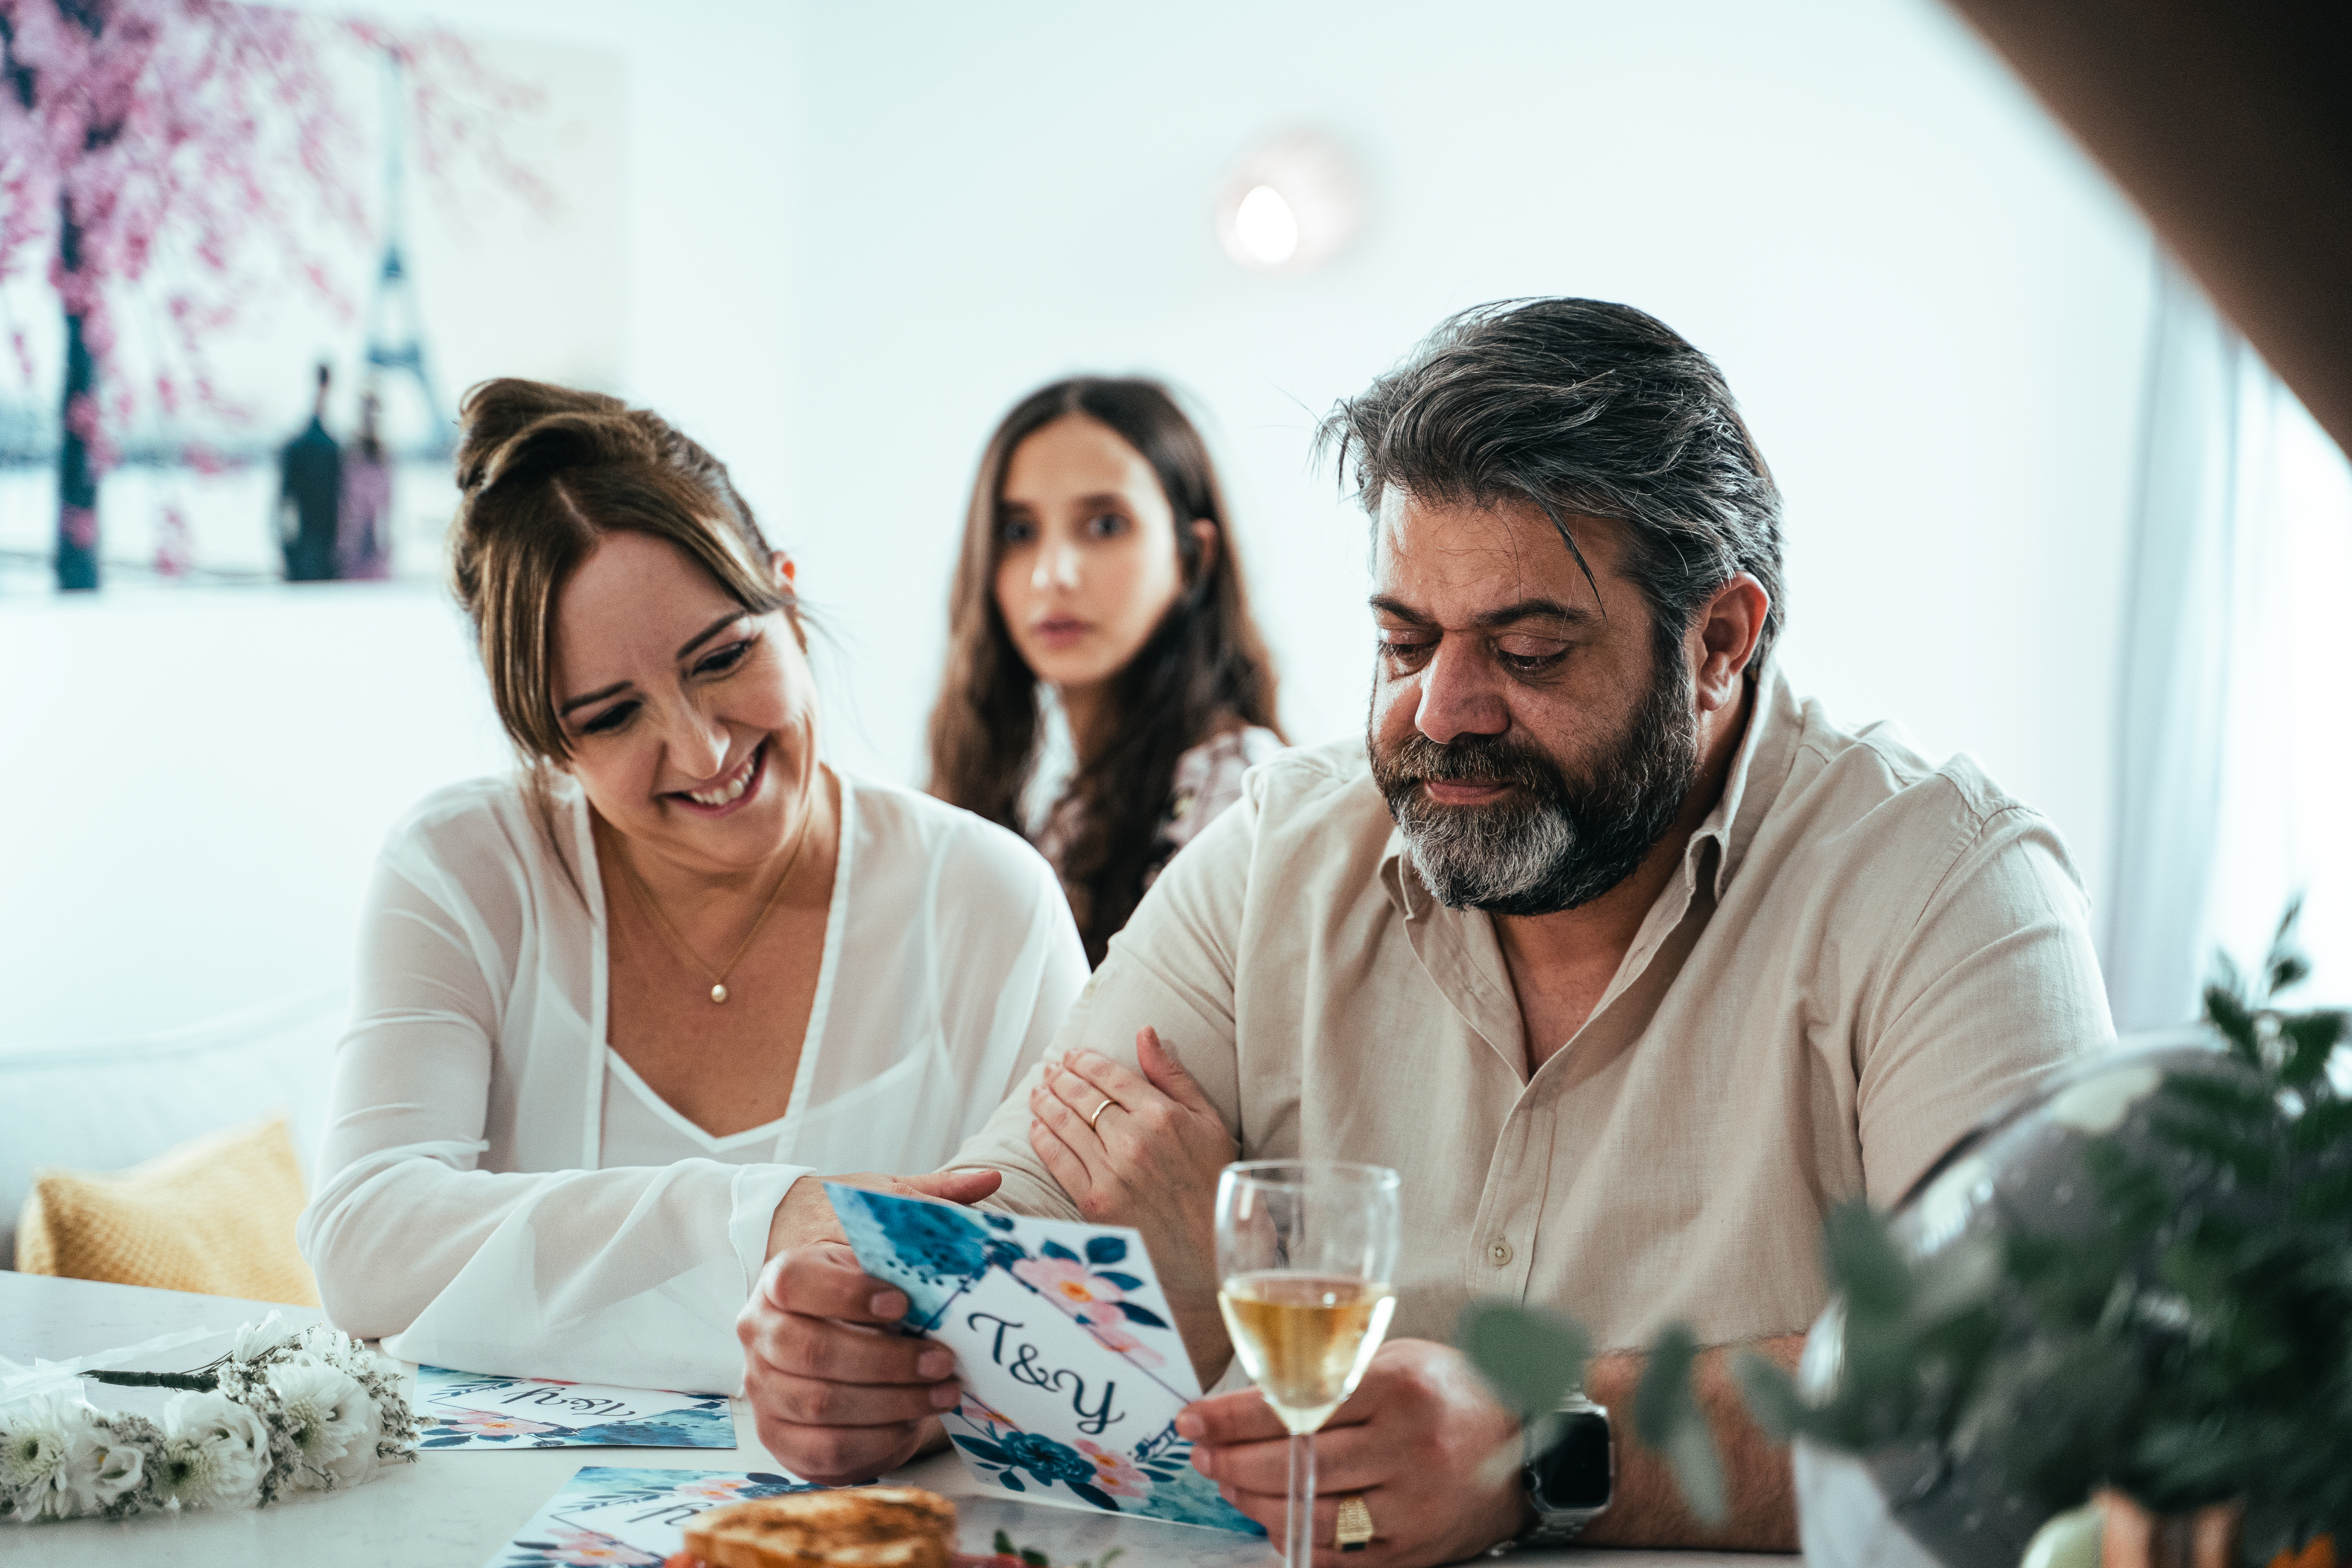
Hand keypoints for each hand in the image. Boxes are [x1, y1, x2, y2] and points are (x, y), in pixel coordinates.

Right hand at [739, 1170, 1000, 1483]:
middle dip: (886, 1360)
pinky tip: (914, 1423)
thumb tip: (988, 1178)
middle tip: (943, 1359)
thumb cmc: (863, 1280)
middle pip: (812, 1351)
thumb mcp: (886, 1236)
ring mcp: (763, 1386)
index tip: (903, 1303)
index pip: (799, 1281)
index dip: (849, 1294)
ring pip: (821, 1405)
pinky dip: (875, 1441)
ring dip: (892, 1402)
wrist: (824, 1330)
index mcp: (782, 1277)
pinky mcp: (778, 1434)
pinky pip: (823, 1450)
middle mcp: (760, 1331)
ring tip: (946, 1390)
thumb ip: (930, 1204)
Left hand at [1027, 1028, 1232, 1291]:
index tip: (1072, 1055)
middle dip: (1061, 1077)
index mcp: (1162, 1115)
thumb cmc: (1213, 1179)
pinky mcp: (1095, 1202)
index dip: (1085, 1061)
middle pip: (1082, 1096)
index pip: (1110, 1075)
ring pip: (1065, 1125)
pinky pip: (1059, 1161)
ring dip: (1046, 1102)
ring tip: (1038, 1091)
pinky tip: (1037, 1126)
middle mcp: (1133, 1139)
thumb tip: (1144, 1032)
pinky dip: (1043, 1139)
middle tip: (1050, 1069)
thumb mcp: (1207, 1120)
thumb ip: (1172, 1075)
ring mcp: (1112, 1172)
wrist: (1211, 1247)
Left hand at [1179, 1339, 1526, 1567]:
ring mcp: (1414, 1507)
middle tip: (1203, 1457)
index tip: (1192, 1421)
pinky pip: (1338, 1558)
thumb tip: (1248, 1401)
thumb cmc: (1452, 1394)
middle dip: (1234, 1463)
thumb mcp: (1395, 1359)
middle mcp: (1410, 1449)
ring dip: (1254, 1505)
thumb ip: (1330, 1375)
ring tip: (1228, 1486)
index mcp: (1400, 1388)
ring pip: (1311, 1516)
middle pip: (1297, 1464)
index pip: (1295, 1404)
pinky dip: (1295, 1542)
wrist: (1530, 1446)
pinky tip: (1271, 1522)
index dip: (1232, 1417)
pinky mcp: (1416, 1552)